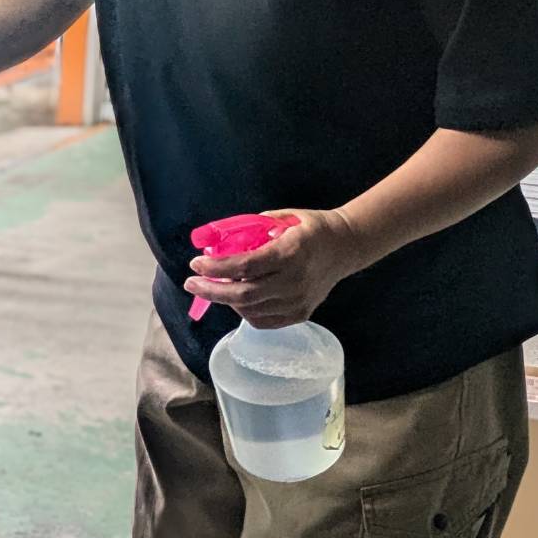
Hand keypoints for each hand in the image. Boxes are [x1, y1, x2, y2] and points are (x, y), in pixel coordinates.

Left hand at [183, 208, 371, 329]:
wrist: (346, 246)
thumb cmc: (311, 227)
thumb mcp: (282, 217)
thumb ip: (252, 230)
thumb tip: (219, 242)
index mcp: (290, 253)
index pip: (246, 266)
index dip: (217, 267)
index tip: (195, 263)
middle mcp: (295, 281)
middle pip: (243, 294)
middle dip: (211, 290)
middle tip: (191, 283)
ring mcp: (299, 302)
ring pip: (250, 310)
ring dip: (225, 300)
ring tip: (213, 286)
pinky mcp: (301, 314)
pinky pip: (263, 321)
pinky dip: (243, 311)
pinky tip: (235, 298)